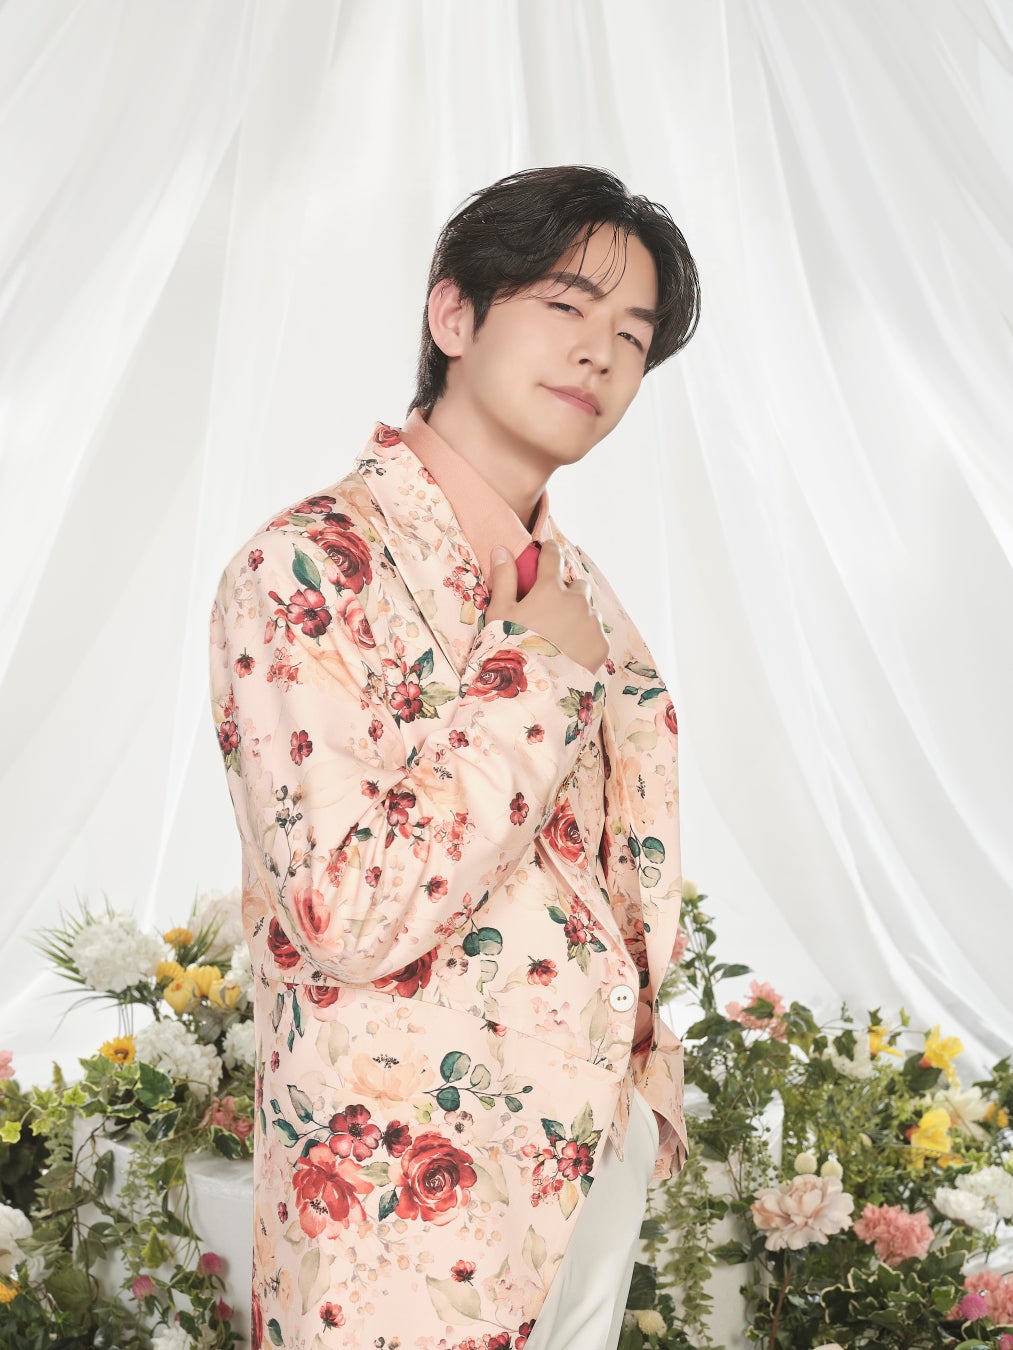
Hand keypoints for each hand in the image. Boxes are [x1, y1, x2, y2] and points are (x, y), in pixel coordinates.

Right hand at [486, 539, 607, 674]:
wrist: (532, 688)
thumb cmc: (510, 647)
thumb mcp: (500, 613)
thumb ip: (504, 578)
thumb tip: (501, 549)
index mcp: (550, 589)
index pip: (553, 556)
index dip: (550, 550)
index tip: (549, 549)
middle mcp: (576, 601)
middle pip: (577, 585)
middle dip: (567, 592)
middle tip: (552, 610)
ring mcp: (592, 623)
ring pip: (589, 610)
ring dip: (579, 615)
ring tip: (562, 635)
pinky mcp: (601, 645)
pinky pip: (596, 633)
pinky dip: (586, 637)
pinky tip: (571, 651)